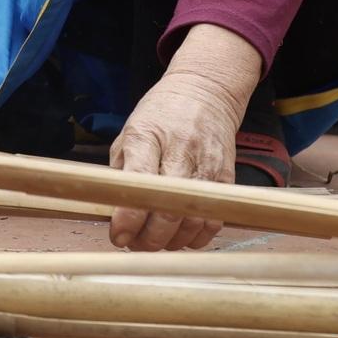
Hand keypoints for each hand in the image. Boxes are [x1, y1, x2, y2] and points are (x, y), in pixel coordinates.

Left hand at [106, 25, 258, 250]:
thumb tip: (112, 214)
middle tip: (134, 244)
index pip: (138, 184)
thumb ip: (121, 172)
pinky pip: (213, 221)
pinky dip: (196, 237)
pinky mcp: (226, 178)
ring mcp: (206, 166)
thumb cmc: (160, 116)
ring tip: (155, 240)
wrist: (205, 93)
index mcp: (146, 136)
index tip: (118, 235)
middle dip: (148, 239)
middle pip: (167, 210)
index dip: (127, 218)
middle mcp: (180, 151)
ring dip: (170, 242)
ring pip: (191, 221)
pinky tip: (180, 235)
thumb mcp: (129, 133)